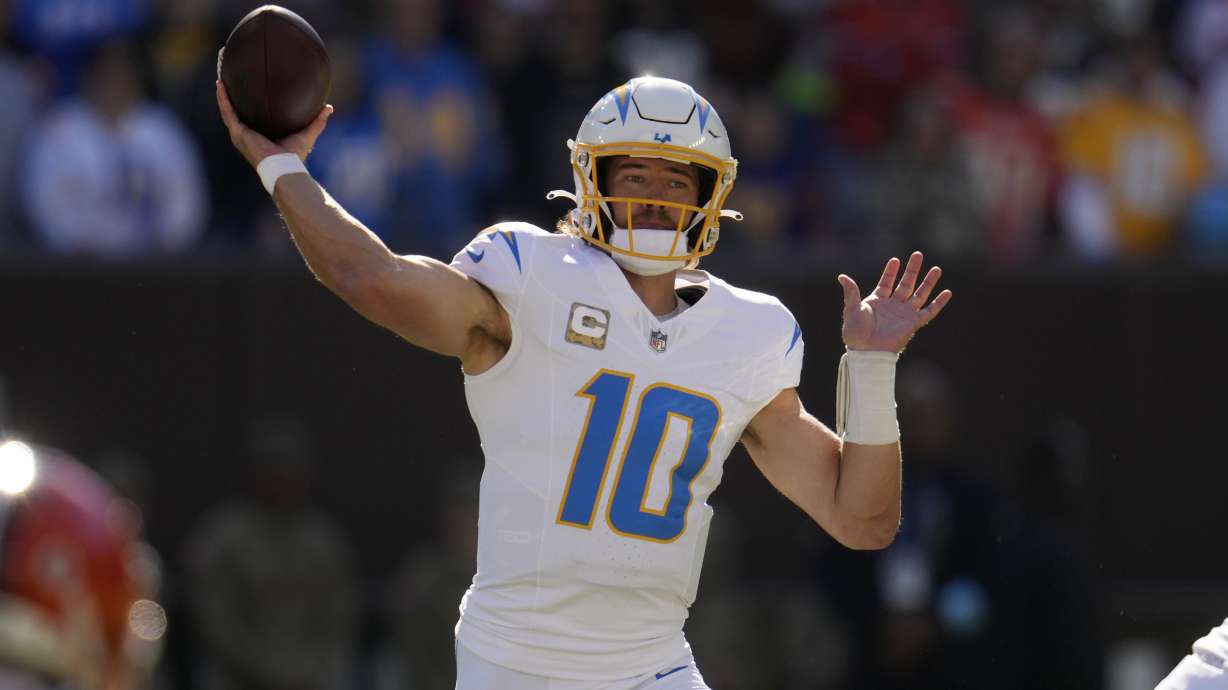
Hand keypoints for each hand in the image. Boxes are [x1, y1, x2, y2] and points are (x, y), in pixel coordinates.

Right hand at [215, 79, 331, 168]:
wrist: (285, 167)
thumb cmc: (295, 156)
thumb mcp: (307, 133)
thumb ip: (317, 121)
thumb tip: (329, 107)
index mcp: (259, 135)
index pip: (251, 117)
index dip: (247, 104)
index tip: (247, 89)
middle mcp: (247, 135)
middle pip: (236, 112)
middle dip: (230, 97)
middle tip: (228, 79)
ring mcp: (241, 134)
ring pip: (228, 110)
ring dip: (223, 95)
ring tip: (220, 78)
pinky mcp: (238, 133)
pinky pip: (228, 112)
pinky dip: (223, 99)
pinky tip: (221, 85)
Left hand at [838, 251, 951, 352]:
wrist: (866, 351)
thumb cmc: (856, 333)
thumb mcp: (851, 309)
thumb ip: (851, 292)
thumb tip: (842, 276)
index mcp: (877, 301)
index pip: (886, 282)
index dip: (891, 271)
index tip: (895, 260)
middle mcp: (892, 305)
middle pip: (905, 284)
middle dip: (912, 270)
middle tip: (918, 254)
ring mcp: (904, 314)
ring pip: (919, 294)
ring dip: (928, 282)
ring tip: (937, 268)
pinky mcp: (913, 323)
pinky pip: (929, 311)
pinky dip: (938, 303)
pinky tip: (947, 292)